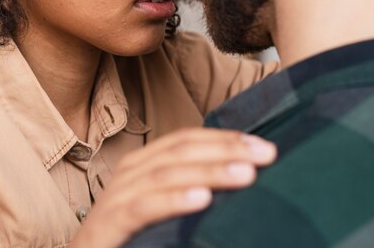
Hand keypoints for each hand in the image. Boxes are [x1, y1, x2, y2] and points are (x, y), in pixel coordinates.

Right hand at [69, 128, 276, 247]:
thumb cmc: (127, 235)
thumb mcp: (158, 207)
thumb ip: (187, 189)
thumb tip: (238, 178)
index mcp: (141, 165)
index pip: (184, 140)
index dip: (223, 138)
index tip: (262, 146)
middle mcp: (128, 174)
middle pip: (179, 152)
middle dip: (225, 150)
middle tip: (265, 154)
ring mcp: (116, 198)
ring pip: (165, 175)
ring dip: (208, 172)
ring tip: (245, 174)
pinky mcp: (108, 225)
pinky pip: (143, 208)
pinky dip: (173, 201)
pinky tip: (202, 199)